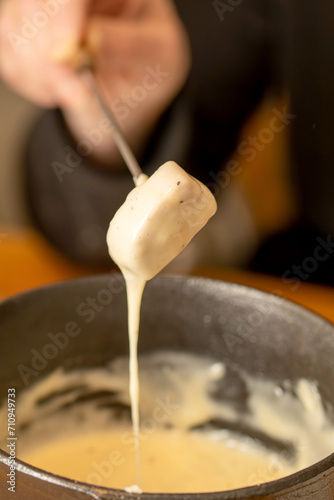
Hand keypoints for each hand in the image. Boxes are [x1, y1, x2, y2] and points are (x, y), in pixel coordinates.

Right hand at [0, 0, 189, 164]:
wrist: (129, 91)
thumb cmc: (149, 65)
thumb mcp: (157, 56)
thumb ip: (130, 46)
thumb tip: (91, 37)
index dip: (61, 14)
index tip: (64, 53)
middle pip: (34, 3)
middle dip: (47, 53)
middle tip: (71, 90)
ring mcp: (44, 8)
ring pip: (13, 26)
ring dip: (39, 72)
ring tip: (74, 93)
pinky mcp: (23, 29)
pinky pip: (6, 51)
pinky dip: (29, 80)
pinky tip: (58, 89)